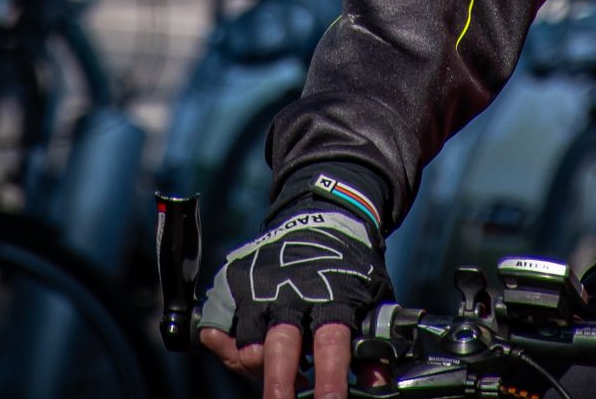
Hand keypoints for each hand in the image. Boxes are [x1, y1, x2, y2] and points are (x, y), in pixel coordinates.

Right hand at [196, 181, 388, 396]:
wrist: (324, 215)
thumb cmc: (348, 267)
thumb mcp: (374, 300)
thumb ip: (372, 348)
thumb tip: (377, 388)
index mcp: (332, 298)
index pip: (331, 344)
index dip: (329, 378)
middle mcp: (293, 293)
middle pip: (280, 349)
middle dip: (278, 385)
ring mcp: (262, 286)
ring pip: (247, 344)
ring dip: (257, 368)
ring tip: (276, 373)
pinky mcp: (237, 281)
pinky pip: (218, 328)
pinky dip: (224, 345)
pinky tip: (239, 349)